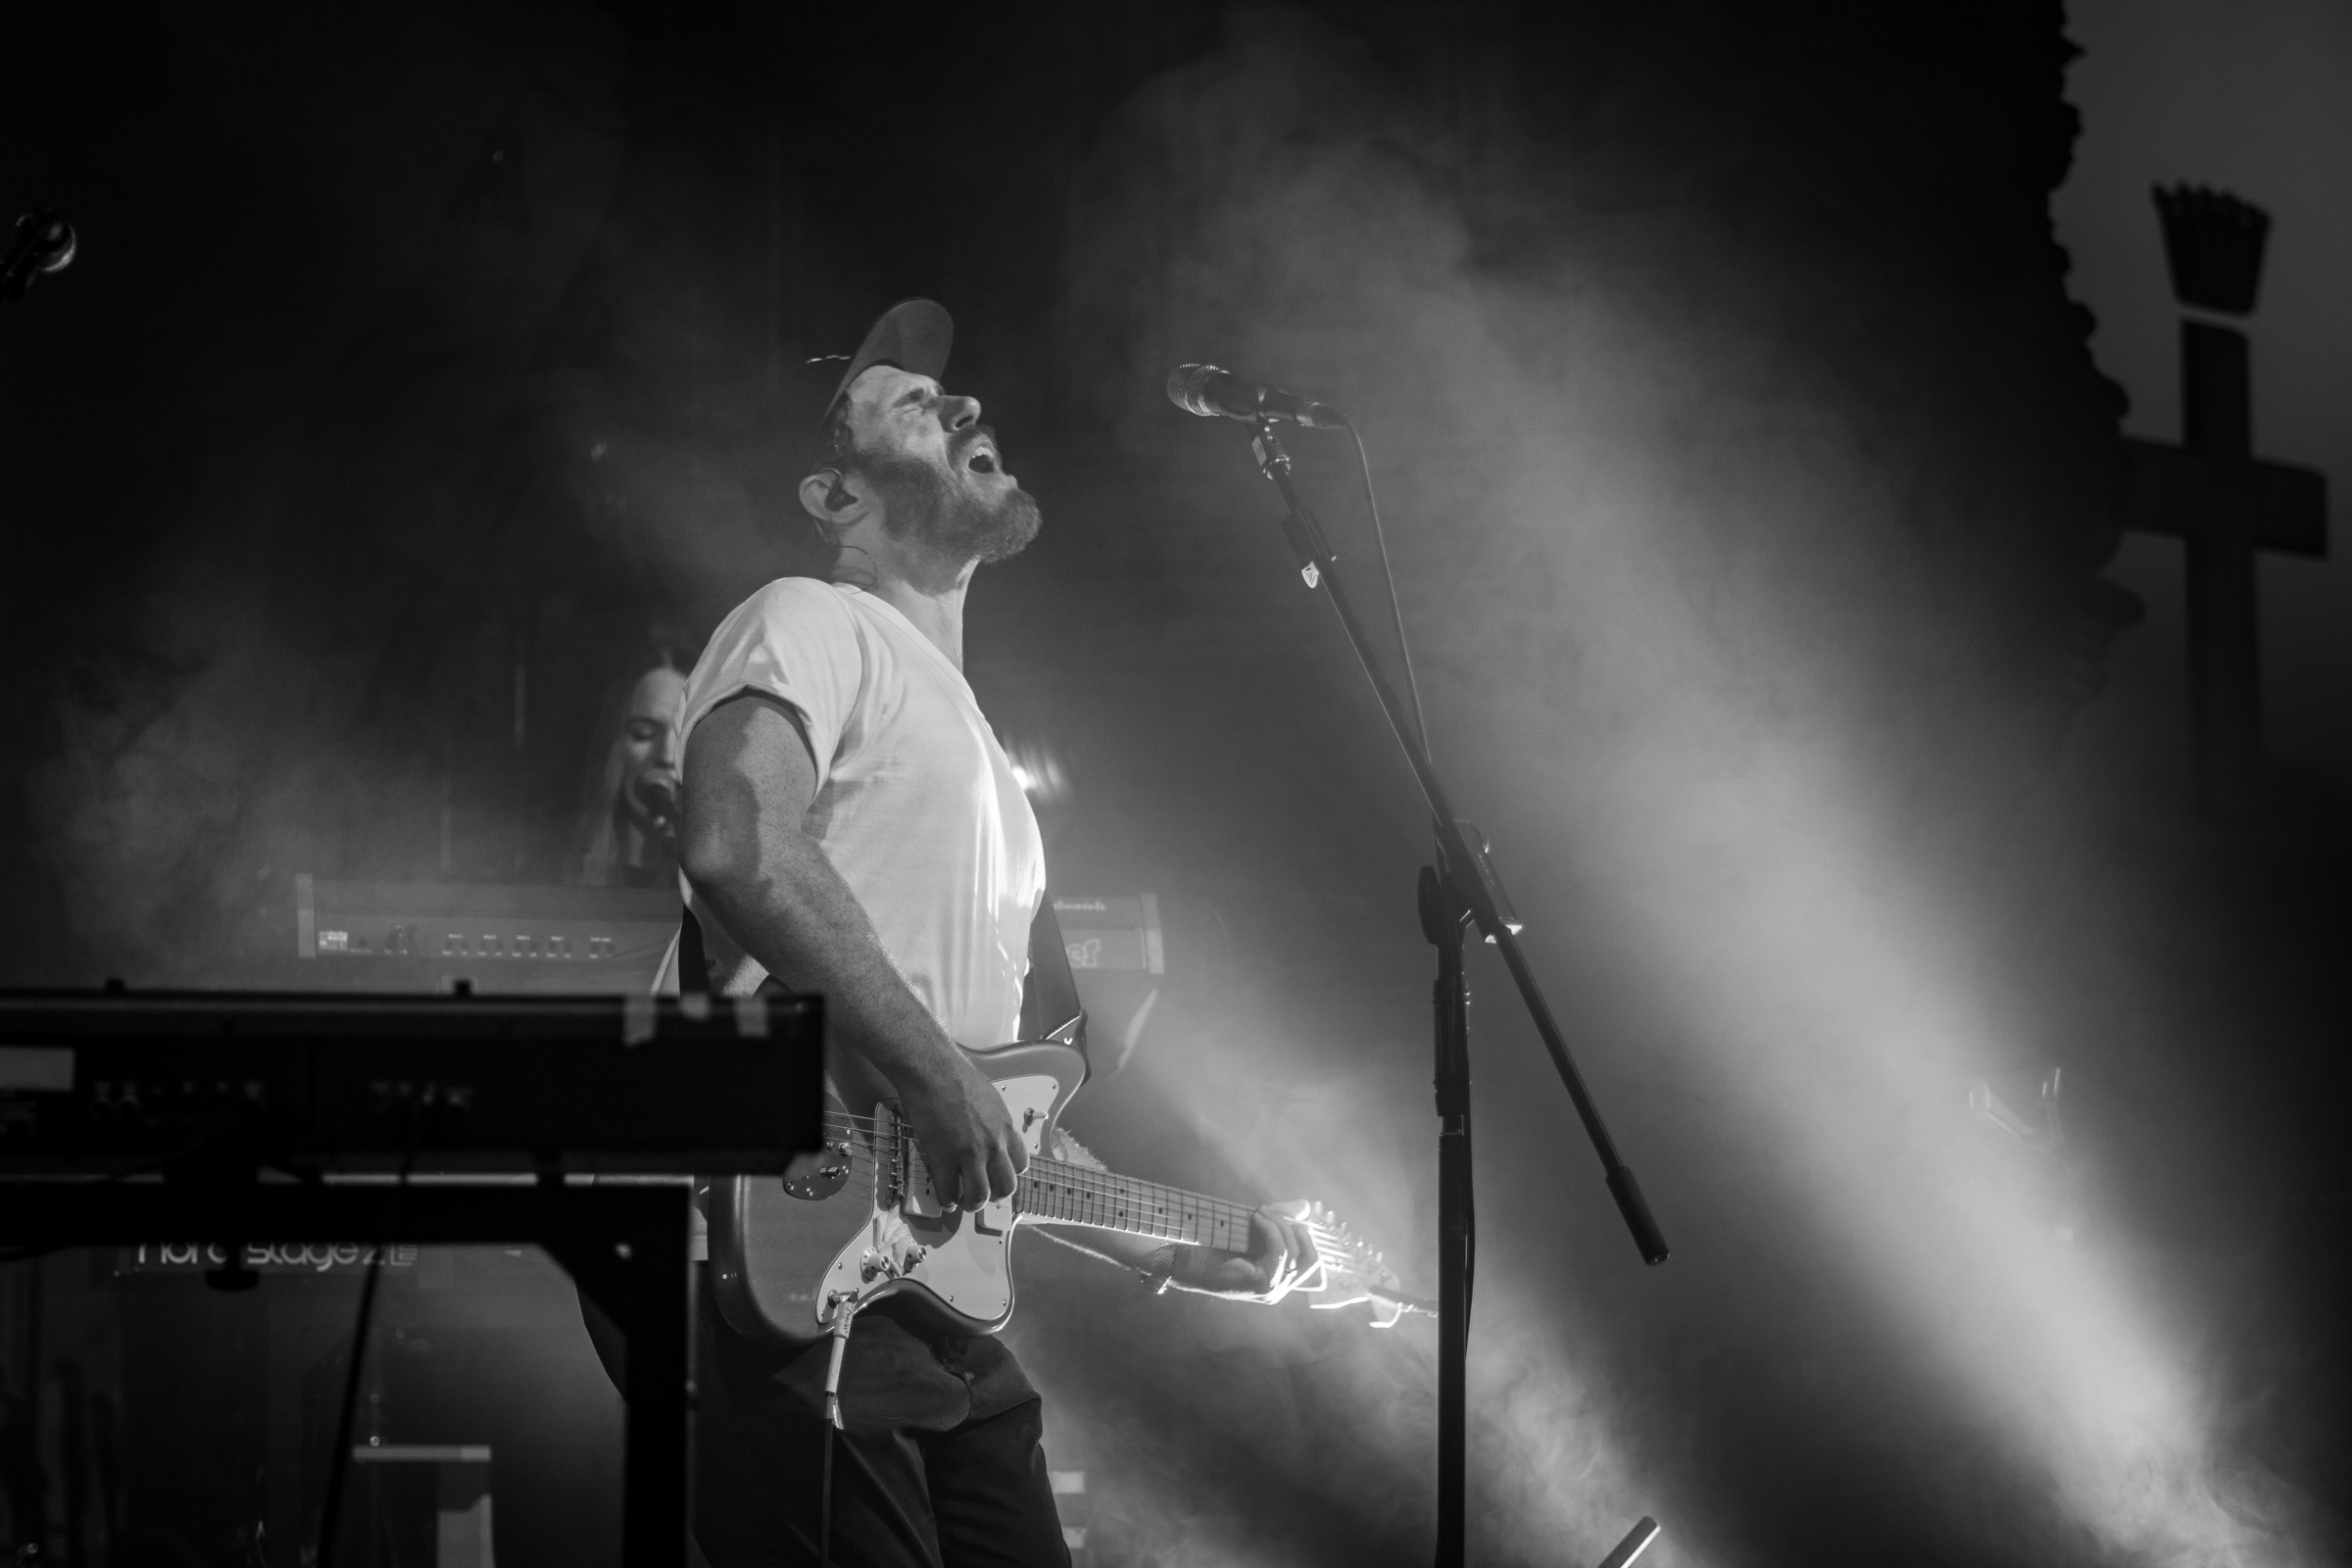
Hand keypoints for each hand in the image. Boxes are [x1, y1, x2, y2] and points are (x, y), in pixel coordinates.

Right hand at [897, 1050, 1026, 1209]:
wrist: (933, 1071)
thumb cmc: (958, 1077)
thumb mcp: (990, 1098)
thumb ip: (994, 1121)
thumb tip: (990, 1133)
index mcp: (1006, 1129)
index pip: (1021, 1165)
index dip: (1009, 1175)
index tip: (998, 1177)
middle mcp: (993, 1146)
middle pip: (1005, 1186)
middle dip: (995, 1196)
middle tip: (983, 1194)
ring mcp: (969, 1155)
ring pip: (979, 1195)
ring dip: (972, 1204)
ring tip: (964, 1203)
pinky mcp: (943, 1159)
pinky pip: (948, 1191)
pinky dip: (947, 1200)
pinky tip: (945, 1200)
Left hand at [1166, 1202, 1320, 1302]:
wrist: (1186, 1261)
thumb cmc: (1213, 1247)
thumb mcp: (1253, 1231)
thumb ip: (1279, 1222)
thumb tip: (1305, 1205)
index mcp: (1278, 1280)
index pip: (1311, 1260)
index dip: (1304, 1234)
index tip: (1285, 1213)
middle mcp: (1280, 1289)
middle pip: (1311, 1259)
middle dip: (1295, 1229)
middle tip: (1270, 1211)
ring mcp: (1273, 1290)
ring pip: (1295, 1254)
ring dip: (1280, 1226)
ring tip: (1260, 1212)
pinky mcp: (1264, 1286)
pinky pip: (1281, 1253)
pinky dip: (1271, 1231)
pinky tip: (1256, 1219)